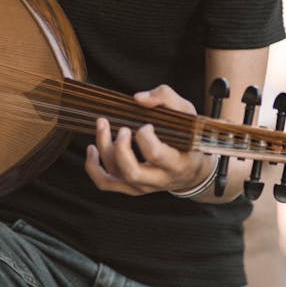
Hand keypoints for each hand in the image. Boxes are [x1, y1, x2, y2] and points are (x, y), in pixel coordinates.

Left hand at [85, 84, 211, 196]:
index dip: (145, 136)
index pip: (155, 154)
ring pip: (116, 175)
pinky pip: (105, 183)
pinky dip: (93, 168)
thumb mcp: (187, 114)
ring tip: (102, 126)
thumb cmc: (190, 139)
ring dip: (104, 149)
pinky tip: (93, 149)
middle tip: (122, 128)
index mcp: (176, 163)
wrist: (192, 171)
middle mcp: (158, 180)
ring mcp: (143, 187)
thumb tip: (138, 98)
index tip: (146, 124)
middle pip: (131, 171)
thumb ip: (166, 98)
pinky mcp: (130, 188)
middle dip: (119, 147)